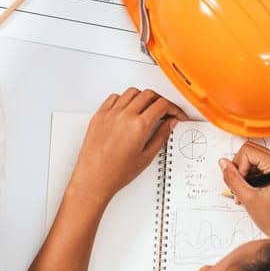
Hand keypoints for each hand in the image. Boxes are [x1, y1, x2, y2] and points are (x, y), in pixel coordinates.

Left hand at [66, 89, 185, 203]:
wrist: (94, 178)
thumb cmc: (117, 172)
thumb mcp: (146, 157)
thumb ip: (161, 136)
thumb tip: (169, 123)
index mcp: (139, 126)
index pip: (162, 105)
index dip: (173, 108)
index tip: (175, 114)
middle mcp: (124, 116)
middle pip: (148, 95)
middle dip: (160, 101)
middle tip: (163, 111)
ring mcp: (110, 113)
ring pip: (131, 92)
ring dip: (142, 97)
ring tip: (146, 109)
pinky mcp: (99, 115)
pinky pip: (114, 97)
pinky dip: (124, 99)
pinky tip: (127, 109)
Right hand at [220, 141, 269, 238]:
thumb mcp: (249, 199)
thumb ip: (233, 179)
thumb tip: (223, 164)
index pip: (249, 151)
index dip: (239, 166)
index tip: (241, 183)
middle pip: (250, 152)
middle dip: (240, 169)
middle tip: (240, 186)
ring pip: (253, 160)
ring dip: (244, 176)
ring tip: (244, 193)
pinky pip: (258, 168)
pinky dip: (250, 179)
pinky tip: (249, 192)